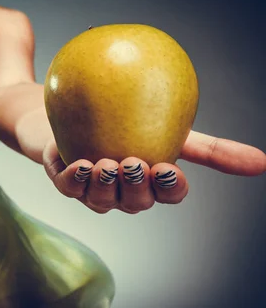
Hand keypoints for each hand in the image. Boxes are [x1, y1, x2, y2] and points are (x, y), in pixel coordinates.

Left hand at [43, 130, 265, 213]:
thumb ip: (209, 148)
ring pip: (101, 200)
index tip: (166, 169)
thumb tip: (263, 163)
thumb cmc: (128, 124)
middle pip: (135, 202)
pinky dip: (73, 180)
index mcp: (151, 183)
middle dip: (135, 188)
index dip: (169, 188)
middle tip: (133, 164)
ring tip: (105, 163)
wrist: (76, 110)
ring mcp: (93, 189)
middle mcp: (123, 192)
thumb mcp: (173, 129)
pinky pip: (68, 188)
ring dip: (104, 185)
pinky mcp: (65, 180)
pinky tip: (78, 164)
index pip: (168, 194)